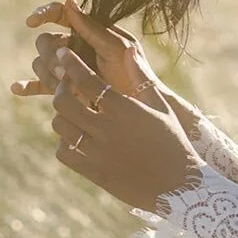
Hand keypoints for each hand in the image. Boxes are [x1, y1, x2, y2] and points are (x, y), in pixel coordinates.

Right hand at [11, 0, 197, 135]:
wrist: (139, 107)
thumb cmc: (134, 73)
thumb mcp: (116, 48)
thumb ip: (92, 28)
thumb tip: (68, 1)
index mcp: (90, 30)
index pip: (60, 14)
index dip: (43, 14)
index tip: (32, 22)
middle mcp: (76, 46)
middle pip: (46, 41)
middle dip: (51, 53)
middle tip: (63, 69)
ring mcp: (68, 67)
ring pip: (41, 62)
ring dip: (47, 72)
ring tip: (64, 85)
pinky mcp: (64, 88)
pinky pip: (39, 84)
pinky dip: (28, 85)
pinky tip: (18, 89)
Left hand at [50, 46, 205, 213]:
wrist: (177, 186)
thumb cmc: (173, 141)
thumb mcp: (161, 106)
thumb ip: (141, 78)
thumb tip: (129, 51)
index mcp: (124, 109)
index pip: (86, 79)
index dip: (71, 63)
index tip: (63, 52)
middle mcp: (106, 129)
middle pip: (64, 101)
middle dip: (61, 87)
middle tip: (65, 84)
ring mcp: (96, 152)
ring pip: (60, 125)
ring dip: (62, 114)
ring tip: (72, 109)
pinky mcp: (92, 172)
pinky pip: (63, 152)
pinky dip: (64, 141)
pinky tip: (76, 136)